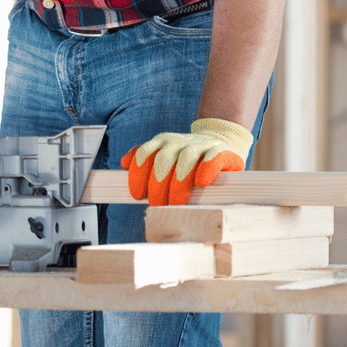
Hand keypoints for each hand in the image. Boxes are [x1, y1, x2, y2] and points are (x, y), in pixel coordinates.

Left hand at [121, 118, 252, 205]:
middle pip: (163, 159)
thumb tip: (124, 163)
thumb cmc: (189, 158)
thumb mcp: (165, 154)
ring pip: (186, 159)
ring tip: (176, 202)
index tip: (137, 194)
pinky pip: (212, 157)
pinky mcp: (221, 151)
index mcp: (163, 142)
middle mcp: (179, 141)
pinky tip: (201, 183)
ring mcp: (201, 145)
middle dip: (157, 185)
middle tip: (157, 204)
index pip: (144, 154)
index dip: (138, 175)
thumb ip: (145, 158)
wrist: (222, 143)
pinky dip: (206, 169)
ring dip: (178, 183)